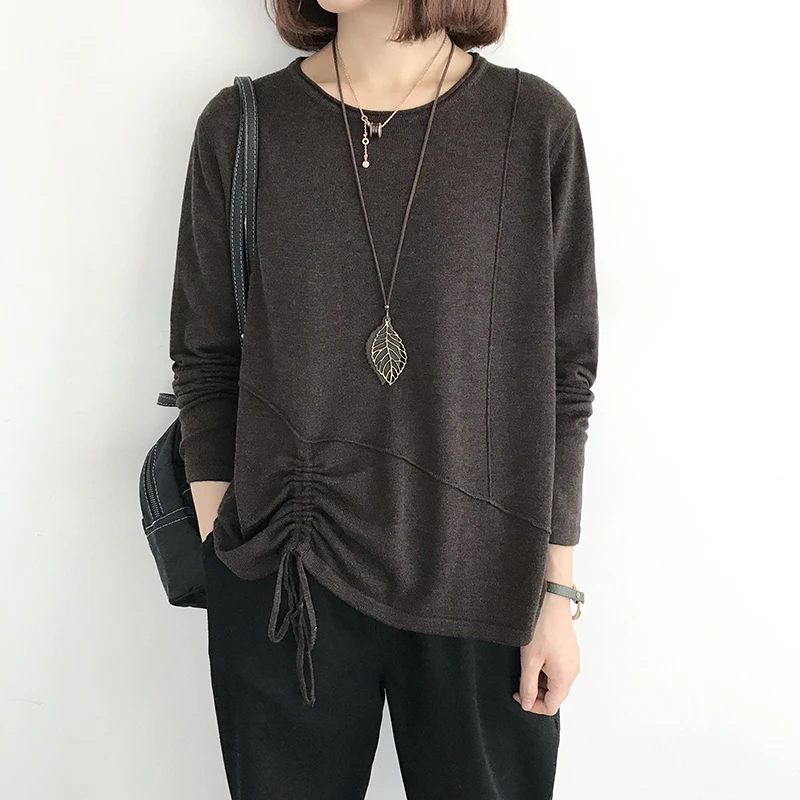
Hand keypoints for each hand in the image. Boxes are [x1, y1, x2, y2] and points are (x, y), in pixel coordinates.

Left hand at [513, 592, 579, 714]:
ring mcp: (573, 660)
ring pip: (556, 682)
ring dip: (540, 680)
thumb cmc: (541, 629)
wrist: (552, 602)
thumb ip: (528, 686)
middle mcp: (573, 672)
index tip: (518, 693)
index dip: (532, 705)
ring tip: (527, 665)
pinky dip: (546, 669)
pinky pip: (558, 669)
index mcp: (565, 678)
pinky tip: (535, 657)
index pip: (551, 706)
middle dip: (535, 692)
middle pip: (554, 695)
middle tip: (520, 679)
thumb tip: (526, 704)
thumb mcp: (529, 661)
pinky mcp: (570, 651)